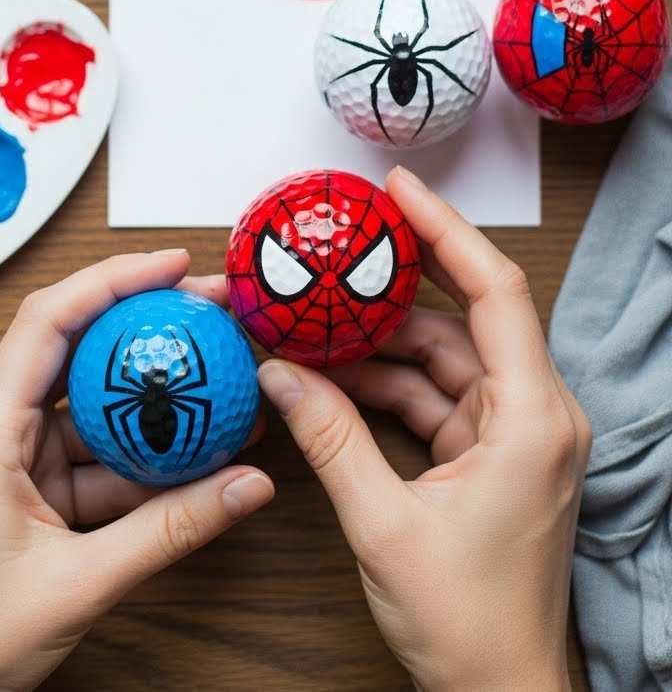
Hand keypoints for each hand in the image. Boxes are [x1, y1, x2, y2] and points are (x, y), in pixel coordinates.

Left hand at [0, 250, 272, 691]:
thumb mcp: (79, 584)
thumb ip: (170, 531)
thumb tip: (246, 487)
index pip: (48, 322)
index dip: (112, 279)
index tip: (171, 265)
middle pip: (74, 345)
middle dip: (144, 321)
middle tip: (209, 309)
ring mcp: (13, 460)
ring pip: (93, 404)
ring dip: (153, 396)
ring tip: (218, 381)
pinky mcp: (31, 490)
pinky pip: (97, 453)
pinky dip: (144, 452)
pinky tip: (197, 452)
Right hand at [257, 167, 590, 691]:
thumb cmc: (469, 624)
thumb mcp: (384, 526)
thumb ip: (329, 441)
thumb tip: (280, 375)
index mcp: (532, 419)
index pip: (495, 292)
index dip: (447, 230)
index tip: (400, 190)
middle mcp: (534, 415)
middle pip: (466, 316)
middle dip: (401, 278)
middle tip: (347, 237)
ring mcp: (514, 434)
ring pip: (442, 357)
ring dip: (380, 341)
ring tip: (316, 314)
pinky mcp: (491, 455)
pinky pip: (435, 396)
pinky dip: (387, 383)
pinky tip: (332, 372)